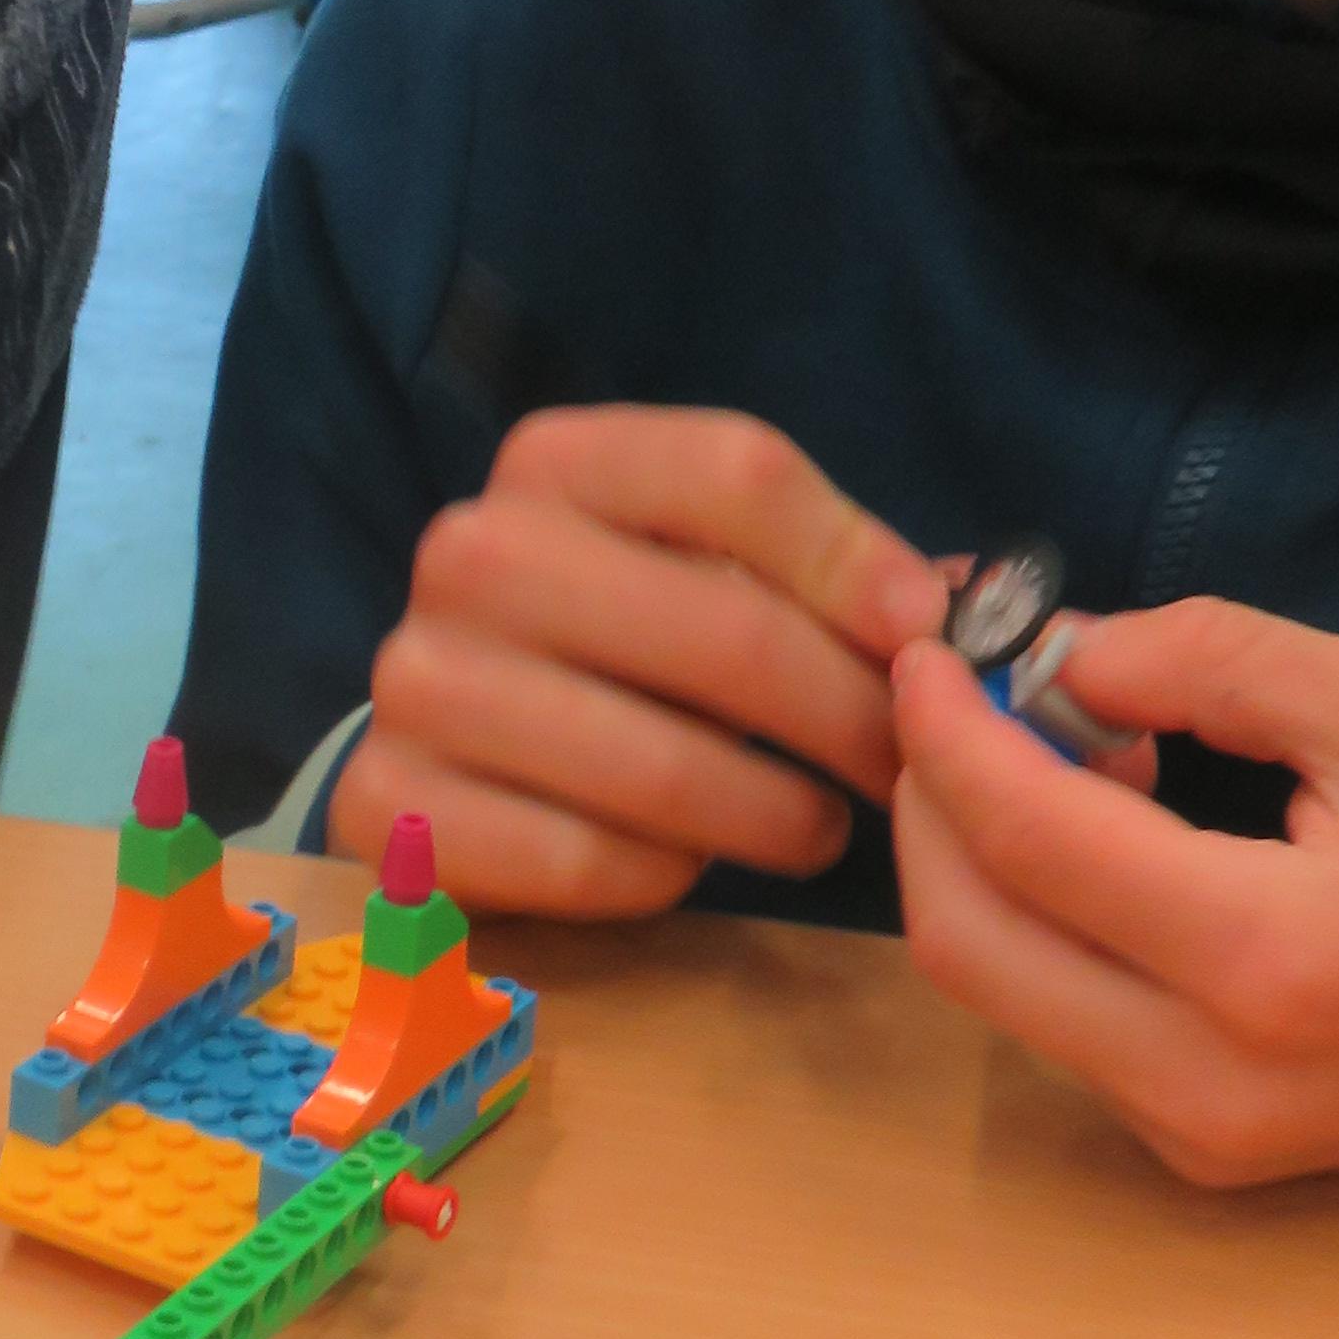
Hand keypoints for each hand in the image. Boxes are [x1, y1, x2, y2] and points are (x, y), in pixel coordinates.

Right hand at [339, 406, 950, 917]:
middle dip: (847, 713)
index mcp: (556, 463)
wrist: (447, 740)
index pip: (736, 472)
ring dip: (776, 814)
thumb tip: (946, 616)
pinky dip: (667, 876)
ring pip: (663, 769)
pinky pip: (588, 861)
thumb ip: (815, 578)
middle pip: (724, 630)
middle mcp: (471, 553)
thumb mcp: (700, 572)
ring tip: (814, 828)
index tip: (927, 634)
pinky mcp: (392, 808)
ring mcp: (419, 682)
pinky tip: (686, 863)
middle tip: (898, 767)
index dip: (856, 558)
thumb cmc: (613, 648)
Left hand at [890, 597, 1338, 1222]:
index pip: (1027, 842)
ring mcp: (1191, 1135)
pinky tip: (1115, 841)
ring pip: (997, 986)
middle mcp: (1203, 1077)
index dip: (950, 733)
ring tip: (1070, 757)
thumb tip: (1067, 659)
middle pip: (962, 938)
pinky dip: (1041, 918)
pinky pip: (1057, 1022)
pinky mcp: (1194, 1153)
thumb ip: (1220, 662)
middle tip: (966, 698)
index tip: (931, 646)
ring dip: (984, 860)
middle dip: (931, 801)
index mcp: (1267, 960)